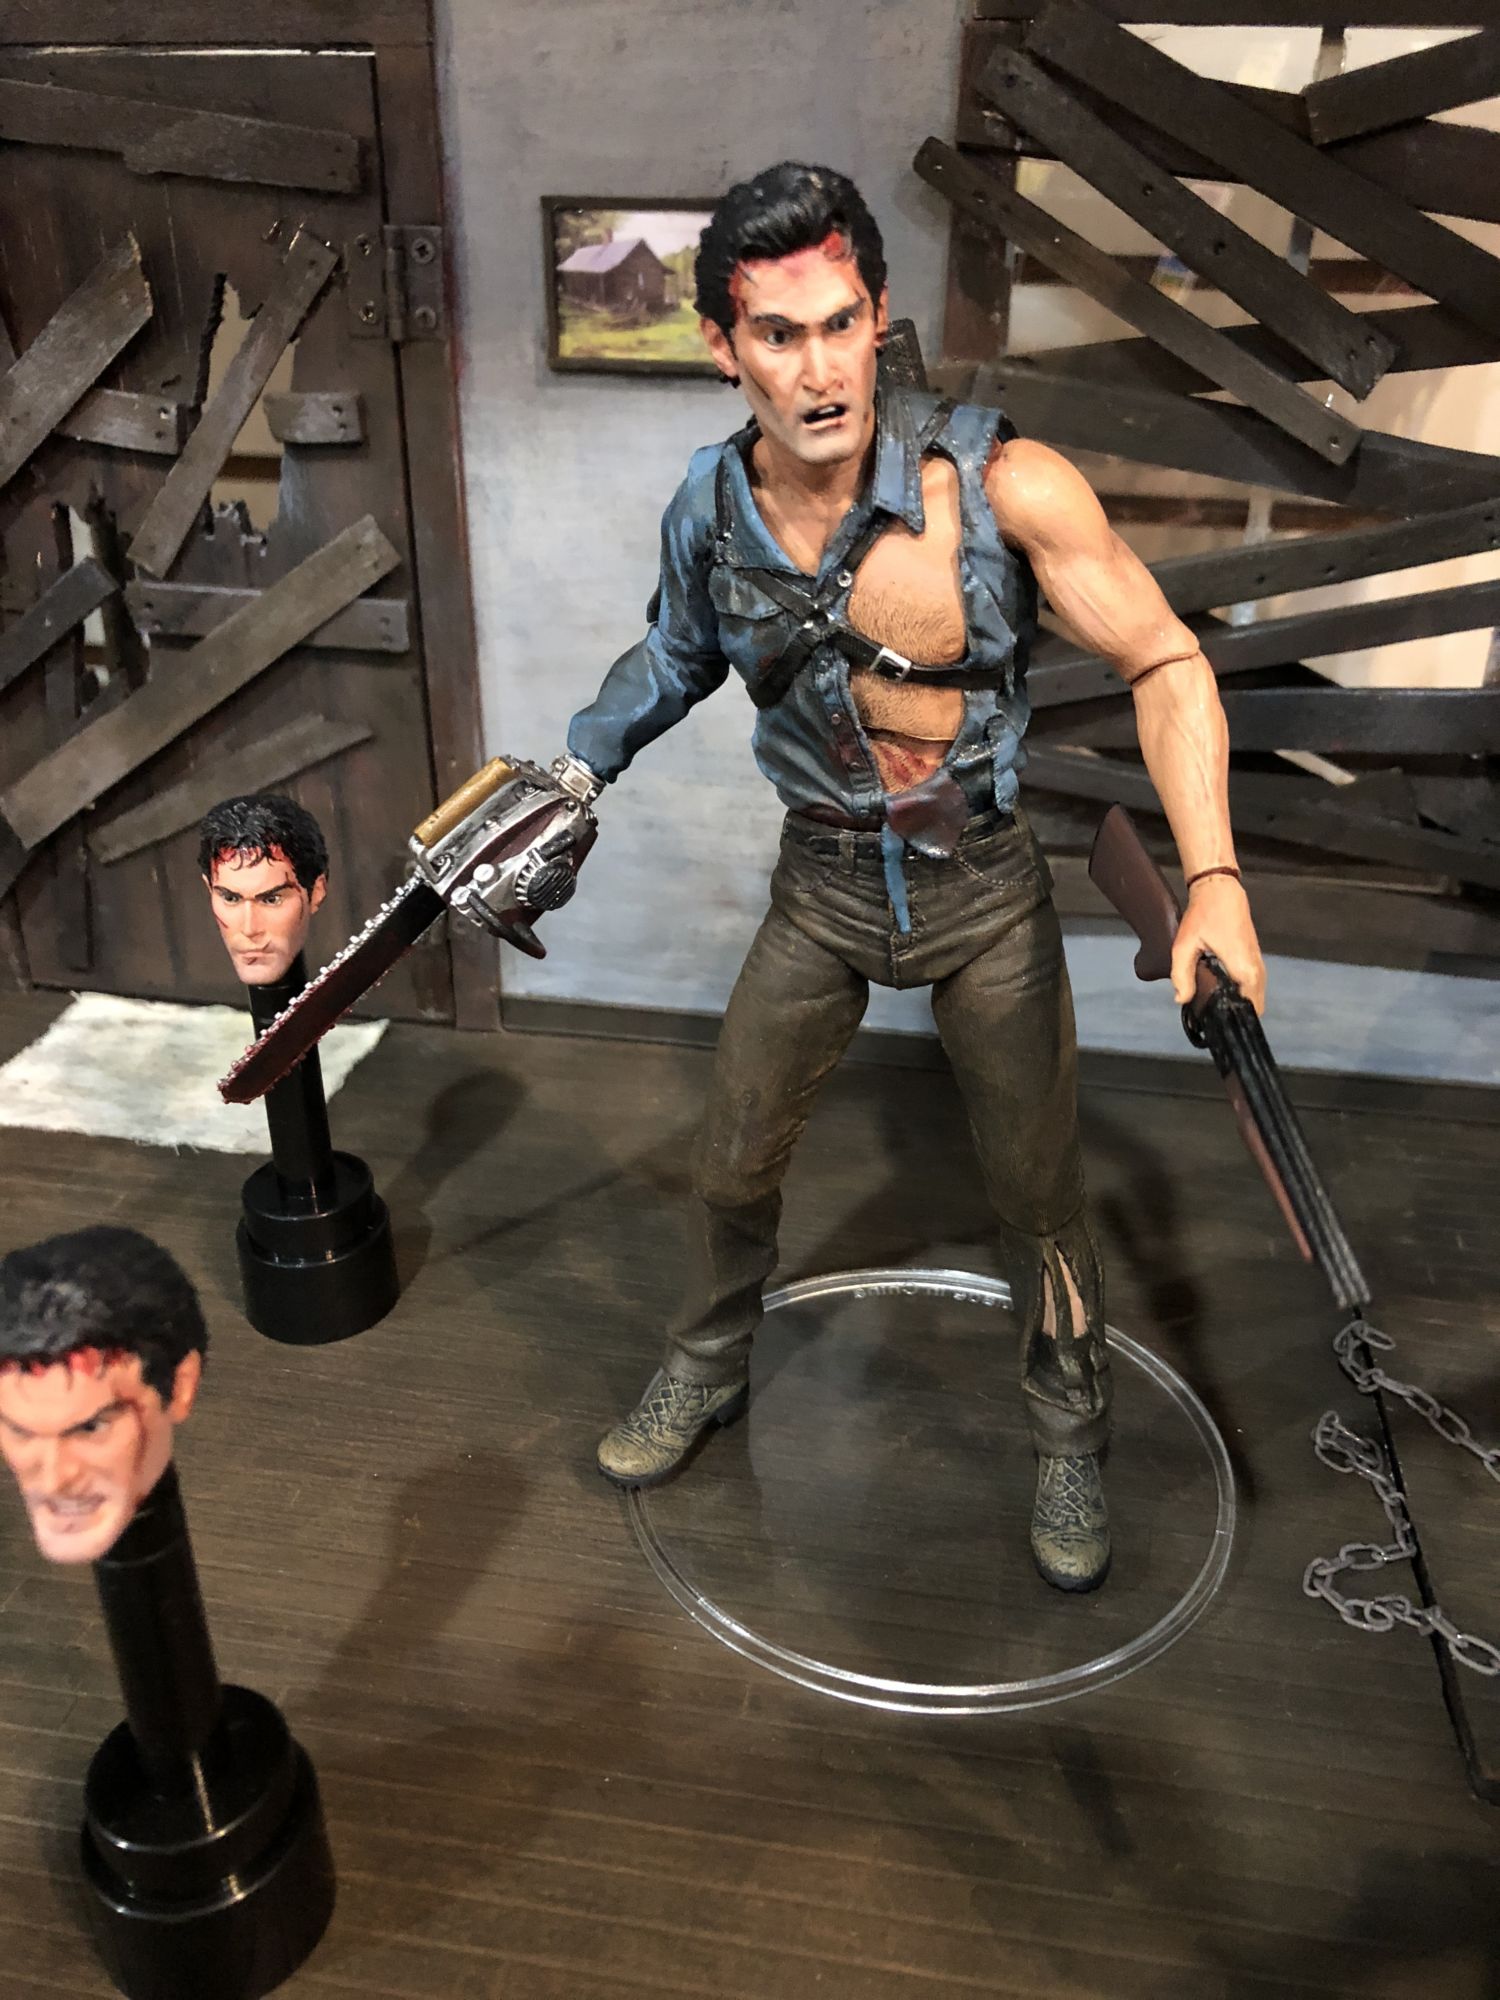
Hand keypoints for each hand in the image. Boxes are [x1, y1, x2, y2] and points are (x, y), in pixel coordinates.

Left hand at [1171, 875, 1265, 1013]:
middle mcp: (1257, 971)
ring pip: (1254, 997)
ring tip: (1213, 1010)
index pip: (1248, 1010)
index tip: (1215, 1027)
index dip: (1232, 1021)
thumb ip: (1182, 975)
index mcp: (1244, 970)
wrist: (1220, 890)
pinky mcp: (1255, 960)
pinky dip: (1240, 994)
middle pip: (1254, 1008)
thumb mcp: (1184, 946)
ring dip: (1238, 1005)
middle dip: (1234, 1016)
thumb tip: (1182, 1000)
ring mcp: (1258, 965)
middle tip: (1211, 1021)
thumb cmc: (1203, 915)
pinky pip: (1253, 987)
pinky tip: (1220, 995)